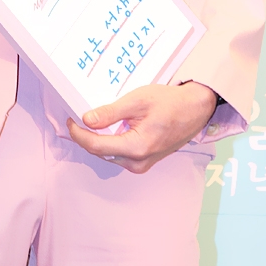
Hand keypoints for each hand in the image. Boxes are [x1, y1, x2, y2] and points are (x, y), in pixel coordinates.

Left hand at [67, 82, 217, 173]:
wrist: (195, 110)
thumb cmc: (169, 102)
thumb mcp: (137, 101)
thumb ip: (111, 112)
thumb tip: (87, 120)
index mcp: (136, 148)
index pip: (96, 146)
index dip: (78, 134)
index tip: (70, 120)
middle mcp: (137, 162)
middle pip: (100, 152)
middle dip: (85, 136)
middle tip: (76, 117)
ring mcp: (141, 164)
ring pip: (108, 154)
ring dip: (96, 140)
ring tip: (89, 121)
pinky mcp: (144, 161)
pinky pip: (119, 154)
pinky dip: (109, 142)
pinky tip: (107, 128)